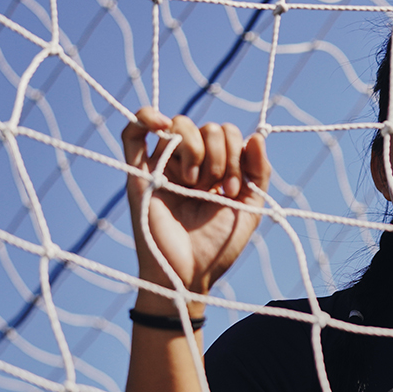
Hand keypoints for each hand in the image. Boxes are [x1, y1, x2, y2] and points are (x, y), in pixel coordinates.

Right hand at [122, 107, 270, 310]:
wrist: (190, 273)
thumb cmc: (217, 246)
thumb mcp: (250, 207)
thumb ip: (259, 172)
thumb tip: (256, 136)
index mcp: (214, 169)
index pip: (228, 134)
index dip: (237, 153)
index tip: (234, 189)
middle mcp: (189, 164)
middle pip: (207, 127)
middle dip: (221, 156)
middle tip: (217, 189)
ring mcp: (163, 166)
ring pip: (180, 125)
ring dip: (197, 149)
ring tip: (195, 182)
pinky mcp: (138, 174)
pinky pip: (133, 133)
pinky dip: (146, 118)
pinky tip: (161, 124)